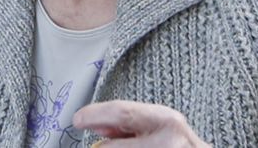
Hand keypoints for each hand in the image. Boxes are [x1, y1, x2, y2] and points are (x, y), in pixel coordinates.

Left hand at [71, 100, 209, 145]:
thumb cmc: (181, 144)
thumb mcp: (160, 126)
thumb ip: (129, 123)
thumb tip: (94, 126)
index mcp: (168, 122)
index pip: (123, 113)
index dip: (95, 114)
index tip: (76, 120)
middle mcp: (172, 143)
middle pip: (114, 147)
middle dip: (102, 147)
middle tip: (94, 145)